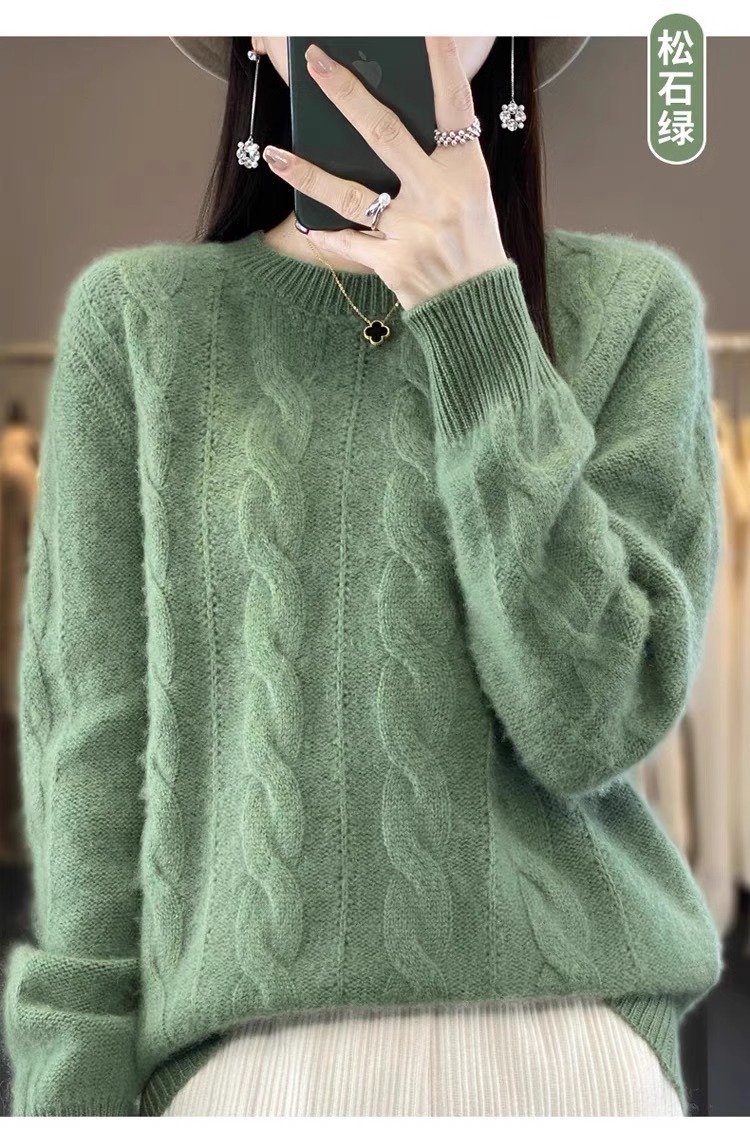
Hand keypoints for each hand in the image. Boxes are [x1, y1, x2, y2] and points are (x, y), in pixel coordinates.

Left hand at [262, 37, 509, 309]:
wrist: (476, 307)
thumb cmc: (472, 244)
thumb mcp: (472, 195)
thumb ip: (439, 161)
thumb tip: (386, 128)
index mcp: (466, 172)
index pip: (454, 107)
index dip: (443, 66)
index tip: (429, 28)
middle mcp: (439, 196)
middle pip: (385, 134)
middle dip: (347, 95)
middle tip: (316, 63)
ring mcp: (413, 231)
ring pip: (349, 193)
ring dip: (307, 174)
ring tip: (274, 154)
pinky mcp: (392, 263)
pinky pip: (349, 243)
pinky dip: (326, 235)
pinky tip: (305, 226)